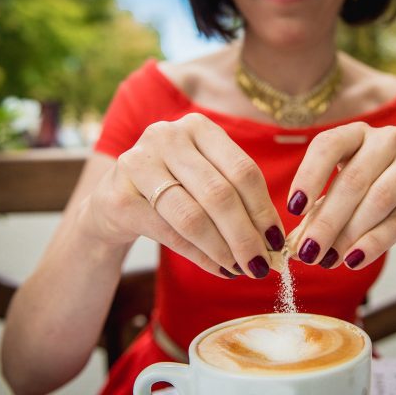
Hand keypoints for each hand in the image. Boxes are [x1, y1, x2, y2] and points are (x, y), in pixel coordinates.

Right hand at [80, 113, 284, 278]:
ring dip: (223, 249)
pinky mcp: (119, 197)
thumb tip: (274, 241)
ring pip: (194, 216)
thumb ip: (238, 198)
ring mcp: (139, 164)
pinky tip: (219, 268)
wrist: (117, 197)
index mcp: (199, 127)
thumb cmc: (175, 187)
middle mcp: (167, 137)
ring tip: (241, 269)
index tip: (278, 240)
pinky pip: (170, 233)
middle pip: (220, 194)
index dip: (263, 209)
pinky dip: (200, 256)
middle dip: (245, 235)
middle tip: (262, 264)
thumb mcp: (207, 178)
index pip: (242, 171)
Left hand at [287, 123, 395, 268]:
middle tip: (308, 252)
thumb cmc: (371, 205)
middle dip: (326, 220)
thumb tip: (293, 244)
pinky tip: (354, 260)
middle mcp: (388, 139)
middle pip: (352, 179)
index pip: (328, 145)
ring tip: (329, 260)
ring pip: (378, 199)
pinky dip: (374, 243)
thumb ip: (317, 217)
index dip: (308, 176)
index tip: (294, 209)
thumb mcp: (340, 205)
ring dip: (349, 234)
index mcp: (357, 134)